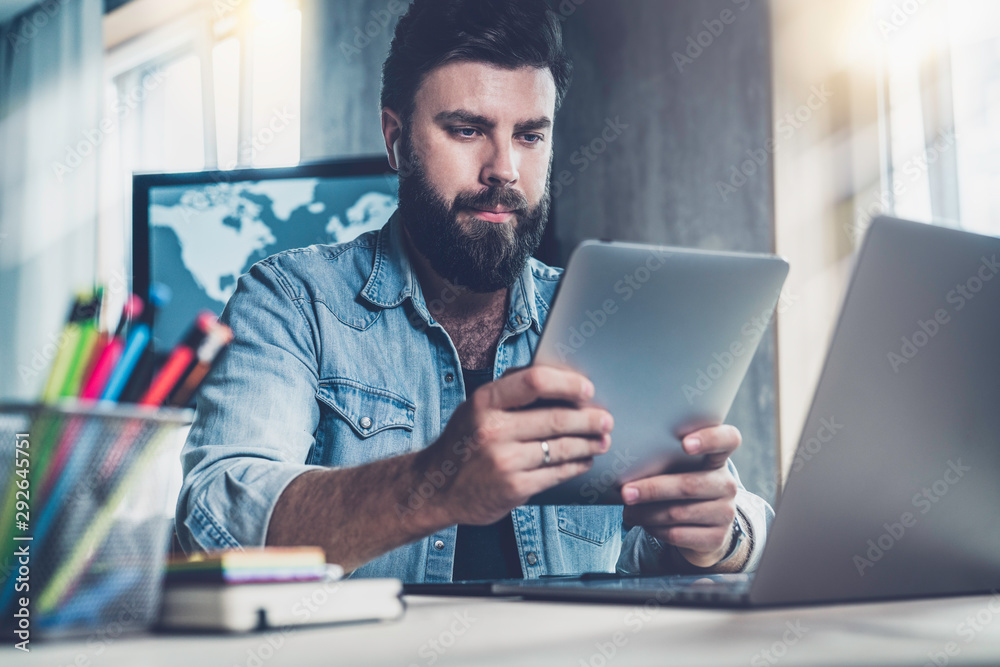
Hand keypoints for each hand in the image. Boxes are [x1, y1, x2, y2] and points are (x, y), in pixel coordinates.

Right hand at [415, 365, 613, 525]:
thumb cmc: (464, 442)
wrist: (435, 488)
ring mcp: (503, 461)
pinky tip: (584, 460)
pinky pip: (556, 473)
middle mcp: (492, 429)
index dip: (567, 384)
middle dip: (589, 419)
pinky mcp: (513, 488)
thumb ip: (511, 392)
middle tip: (606, 419)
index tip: (587, 390)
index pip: (534, 381)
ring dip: (589, 444)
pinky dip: (576, 466)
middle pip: (556, 419)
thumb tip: (559, 378)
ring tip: (602, 441)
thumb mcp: (477, 408)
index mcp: (485, 401)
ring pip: (562, 448)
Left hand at [620, 425, 741, 567]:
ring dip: (646, 513)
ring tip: (628, 511)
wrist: (702, 528)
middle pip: (689, 485)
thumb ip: (663, 461)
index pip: (728, 440)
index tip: (685, 444)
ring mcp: (725, 512)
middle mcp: (727, 484)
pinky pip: (678, 534)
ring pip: (678, 513)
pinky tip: (643, 524)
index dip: (710, 439)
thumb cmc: (681, 487)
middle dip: (652, 489)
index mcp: (718, 458)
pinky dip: (654, 530)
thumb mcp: (679, 470)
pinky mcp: (716, 538)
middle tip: (626, 492)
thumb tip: (626, 468)